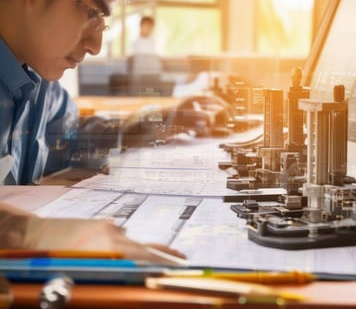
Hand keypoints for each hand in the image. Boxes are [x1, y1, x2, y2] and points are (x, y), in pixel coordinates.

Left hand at [24, 216, 186, 263]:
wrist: (36, 234)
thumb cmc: (56, 257)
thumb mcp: (86, 268)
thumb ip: (112, 265)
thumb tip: (129, 263)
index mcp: (112, 247)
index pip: (145, 256)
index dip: (163, 261)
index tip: (179, 264)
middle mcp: (114, 234)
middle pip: (145, 246)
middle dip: (165, 252)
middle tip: (182, 257)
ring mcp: (108, 226)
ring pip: (132, 240)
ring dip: (140, 249)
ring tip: (148, 254)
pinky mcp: (101, 223)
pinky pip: (119, 233)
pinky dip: (121, 242)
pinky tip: (111, 246)